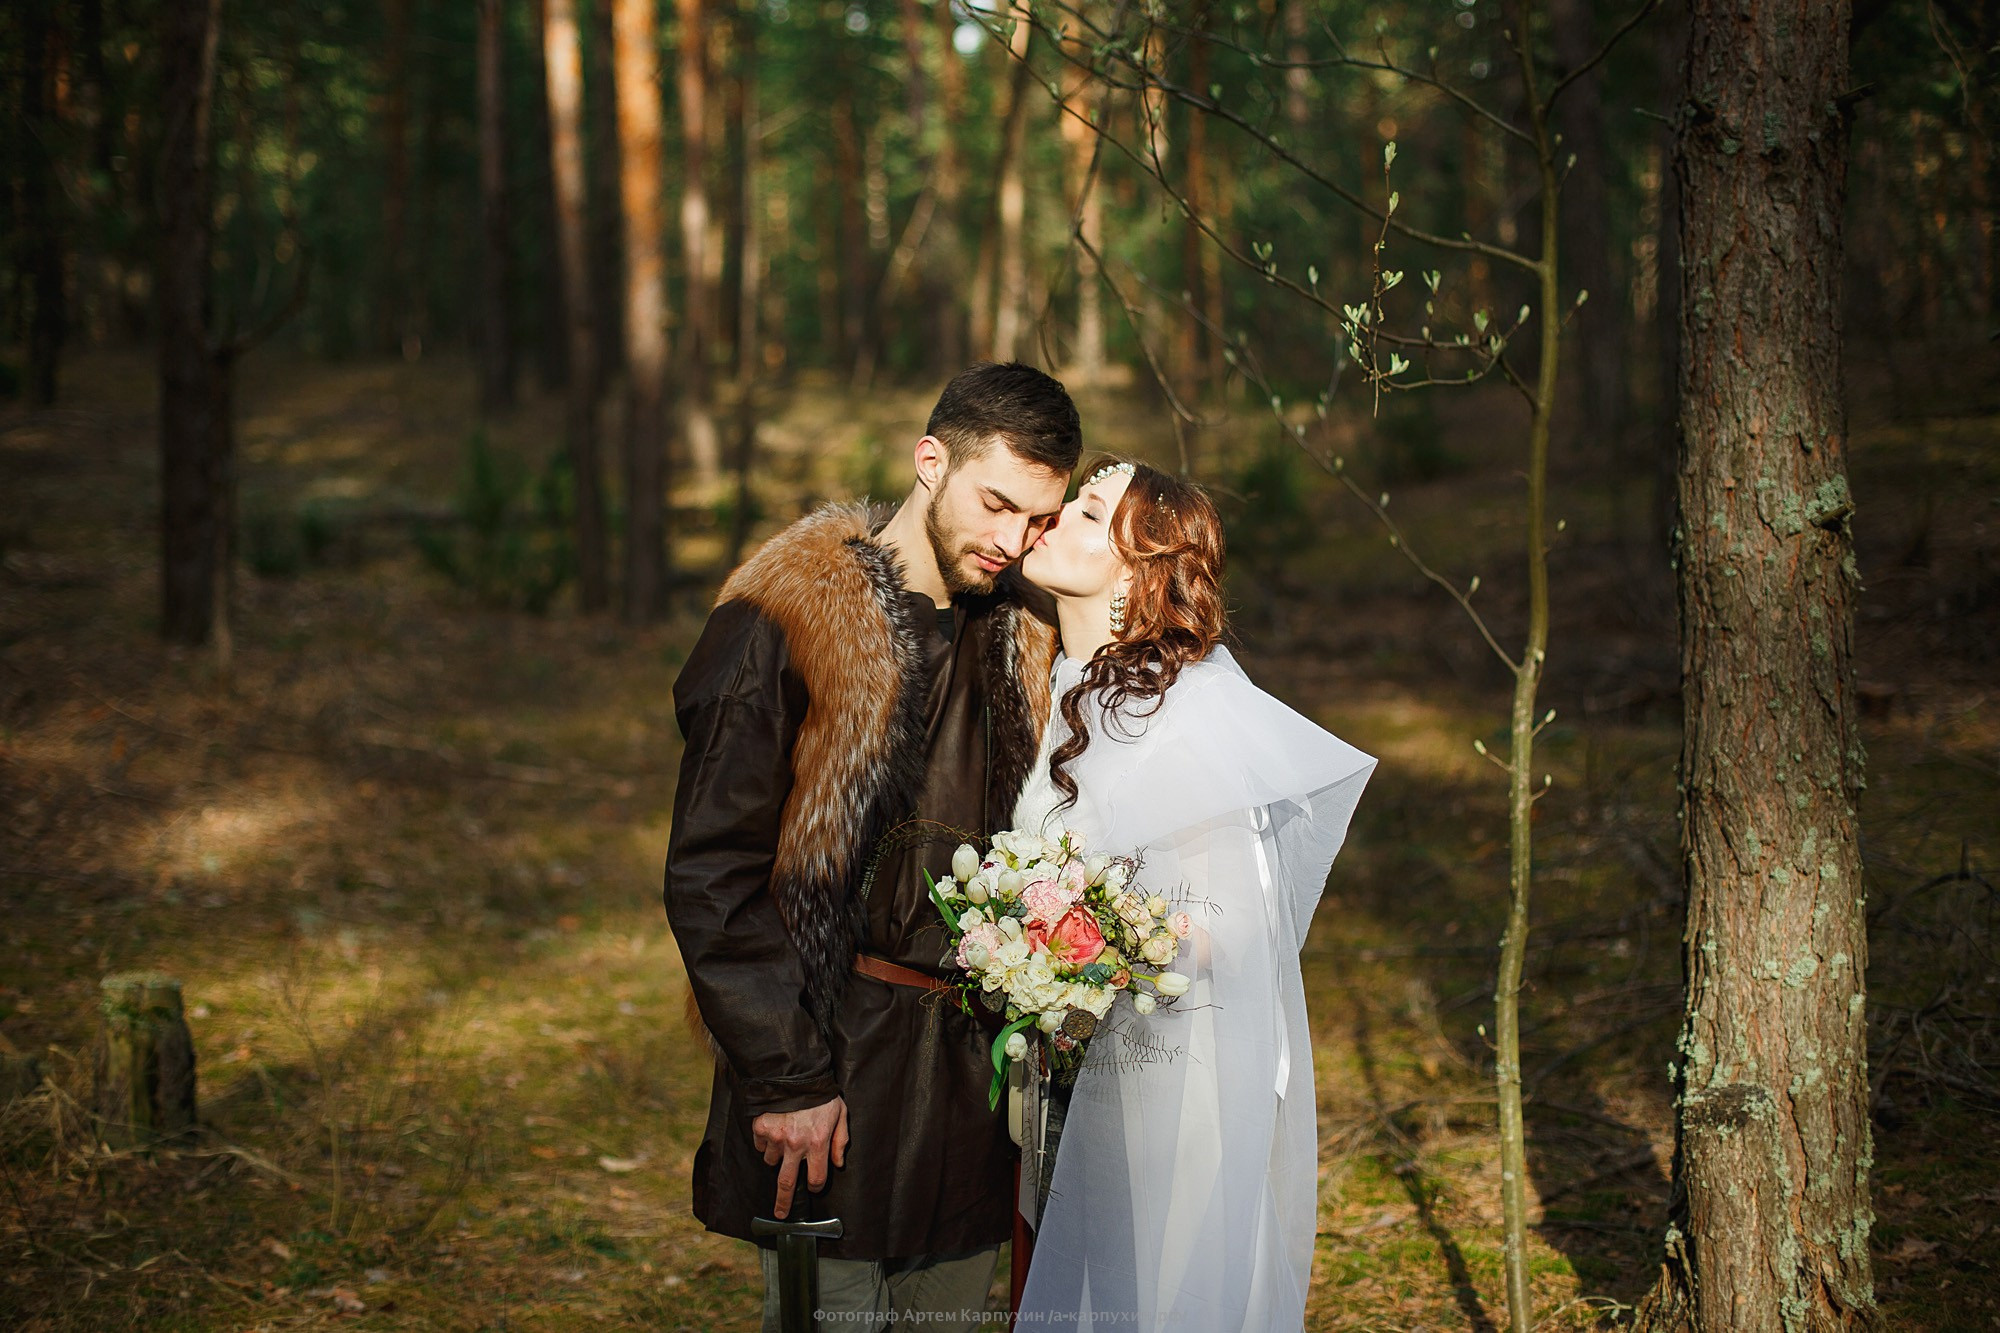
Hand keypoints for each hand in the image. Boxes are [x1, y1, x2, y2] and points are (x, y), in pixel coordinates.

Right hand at [750, 1096, 848, 1218]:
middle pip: (787, 1183)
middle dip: (783, 1203)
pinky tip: (775, 1128)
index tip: (814, 1185)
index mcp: (817, 1142)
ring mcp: (776, 1138)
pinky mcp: (761, 1128)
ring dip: (778, 1157)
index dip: (817, 1184)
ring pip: (772, 1161)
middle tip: (780, 1214)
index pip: (816, 1177)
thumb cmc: (820, 1094)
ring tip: (785, 1139)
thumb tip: (838, 1163)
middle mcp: (795, 1144)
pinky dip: (766, 1142)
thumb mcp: (840, 1114)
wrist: (794, 1073)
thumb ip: (840, 1140)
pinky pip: (761, 1145)